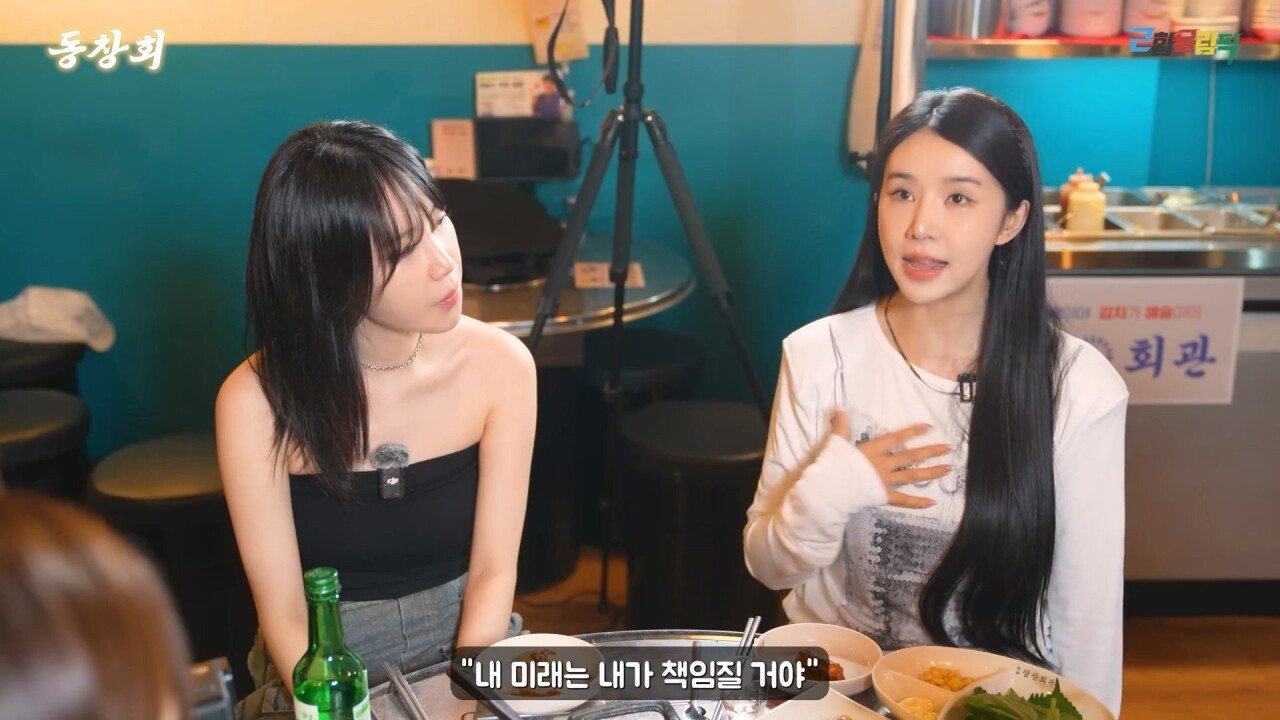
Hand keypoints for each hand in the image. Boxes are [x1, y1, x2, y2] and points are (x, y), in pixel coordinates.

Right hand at [830, 410, 950, 508]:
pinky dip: (917, 502)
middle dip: (931, 451)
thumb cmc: (832, 466)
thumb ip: (841, 426)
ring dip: (931, 472)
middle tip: (948, 448)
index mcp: (873, 450)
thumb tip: (838, 408)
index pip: (896, 438)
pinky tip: (933, 502)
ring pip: (912, 475)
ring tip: (948, 469)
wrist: (829, 490)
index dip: (913, 431)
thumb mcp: (836, 443)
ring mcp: (885, 481)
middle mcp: (883, 464)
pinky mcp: (884, 496)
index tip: (929, 427)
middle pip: (911, 456)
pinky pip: (904, 500)